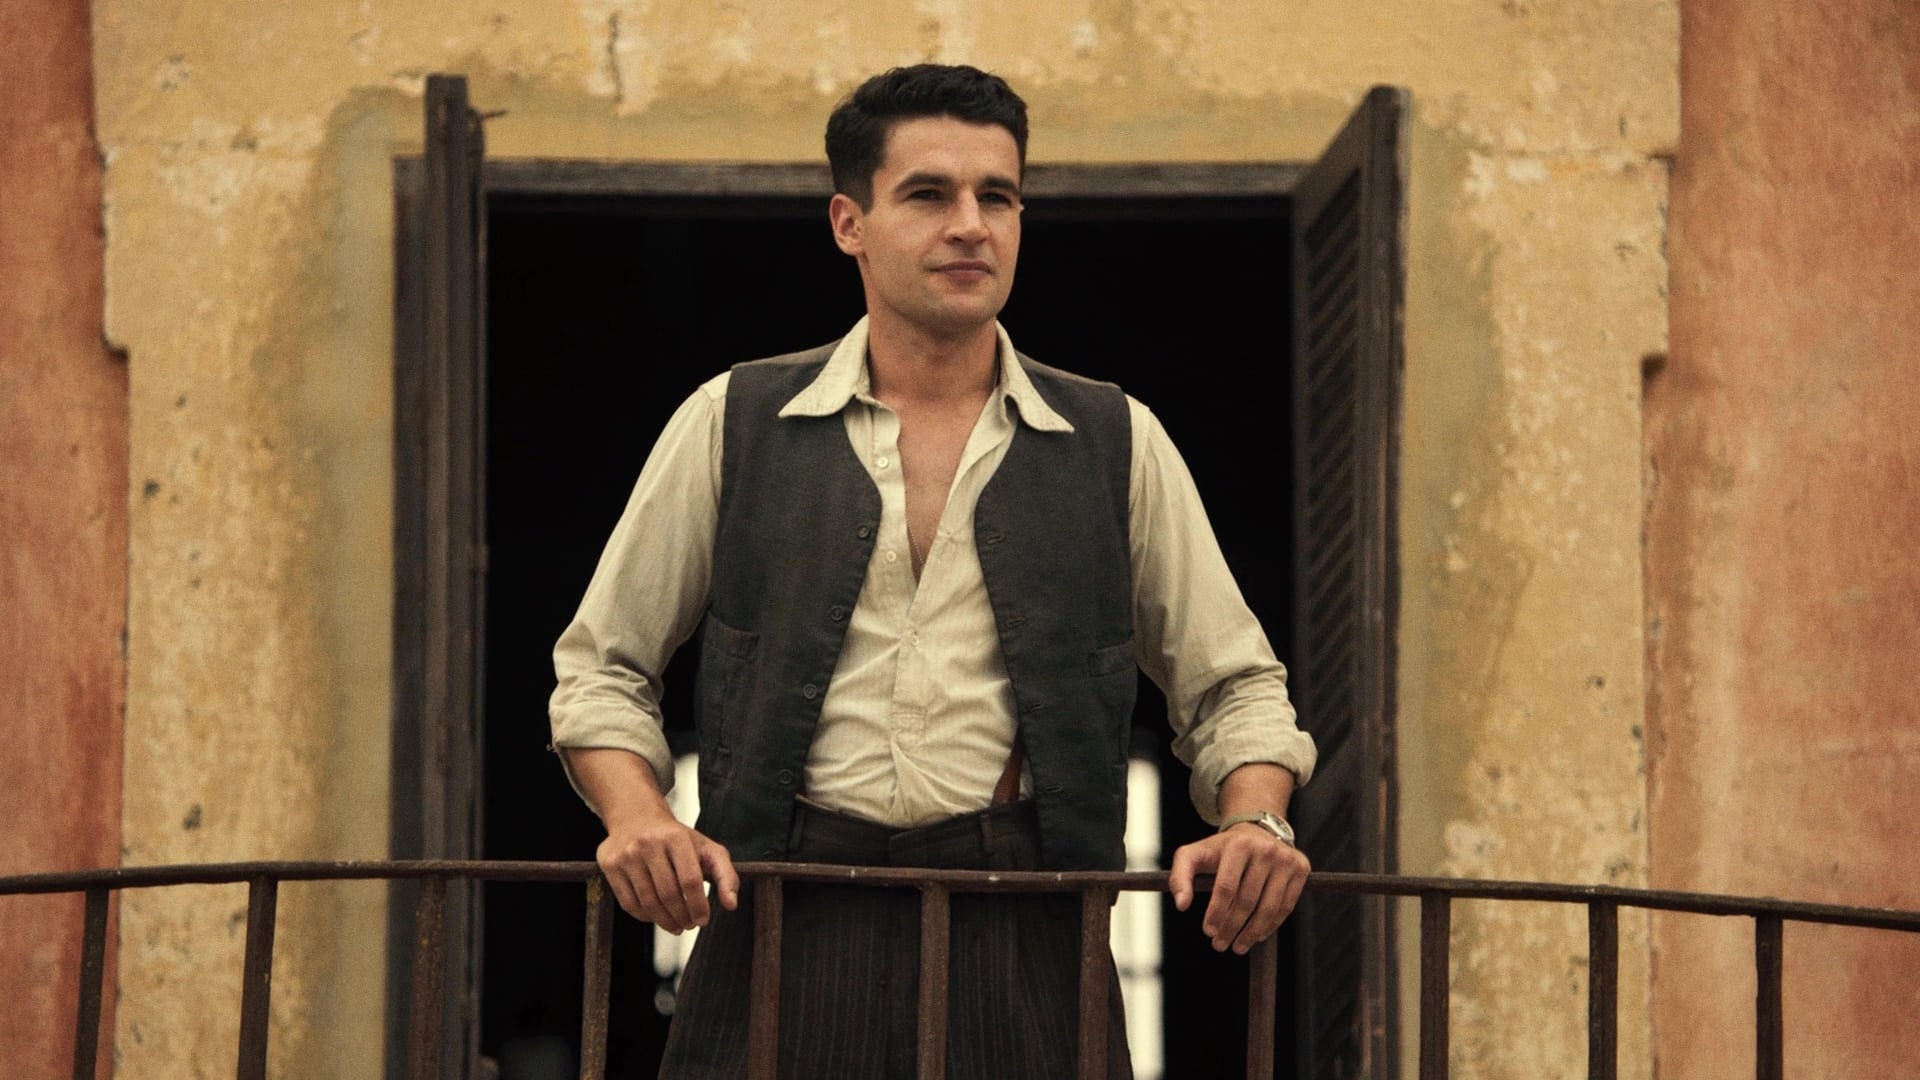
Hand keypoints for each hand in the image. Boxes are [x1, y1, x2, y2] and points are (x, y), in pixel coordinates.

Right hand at [595, 810, 739, 933]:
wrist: (637, 816)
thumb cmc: (677, 838)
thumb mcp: (707, 848)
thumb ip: (726, 875)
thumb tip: (731, 904)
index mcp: (676, 837)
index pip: (690, 880)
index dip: (698, 905)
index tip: (703, 920)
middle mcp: (648, 843)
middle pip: (668, 894)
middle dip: (682, 917)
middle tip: (689, 926)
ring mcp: (626, 854)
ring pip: (647, 902)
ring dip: (665, 921)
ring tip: (676, 926)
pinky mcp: (609, 864)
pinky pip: (628, 903)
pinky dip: (645, 917)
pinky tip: (657, 917)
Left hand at [1168, 825, 1310, 953]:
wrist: (1257, 832)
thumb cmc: (1221, 850)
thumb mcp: (1194, 855)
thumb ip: (1180, 877)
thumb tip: (1181, 905)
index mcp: (1238, 845)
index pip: (1226, 887)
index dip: (1216, 913)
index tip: (1208, 931)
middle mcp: (1265, 850)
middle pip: (1248, 900)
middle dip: (1232, 927)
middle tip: (1219, 945)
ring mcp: (1286, 859)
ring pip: (1269, 907)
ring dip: (1252, 933)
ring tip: (1237, 947)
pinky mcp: (1301, 869)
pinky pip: (1286, 906)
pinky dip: (1271, 925)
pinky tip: (1257, 936)